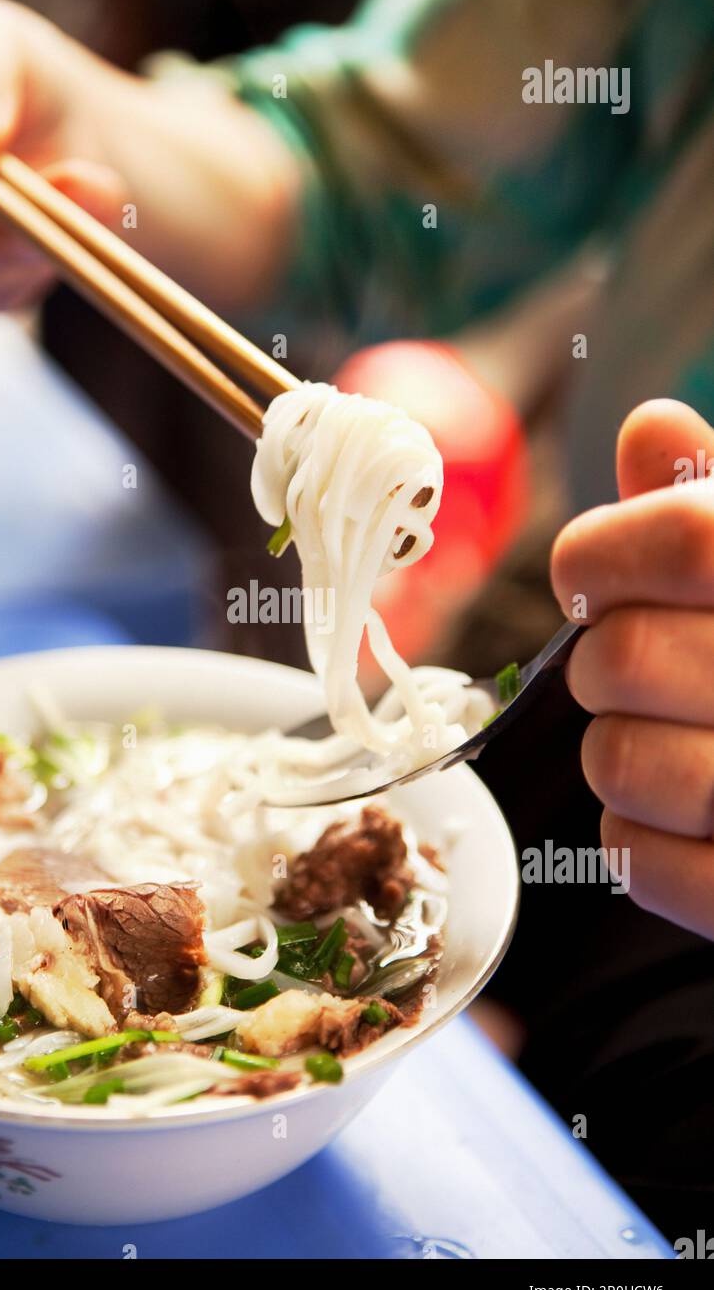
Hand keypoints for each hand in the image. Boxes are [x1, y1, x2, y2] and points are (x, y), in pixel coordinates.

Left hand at [552, 399, 713, 938]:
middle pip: (622, 659)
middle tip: (633, 667)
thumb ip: (709, 503)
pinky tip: (675, 820)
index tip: (587, 572)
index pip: (688, 542)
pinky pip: (640, 863)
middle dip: (601, 660)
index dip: (601, 552)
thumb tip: (650, 427)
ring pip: (617, 763)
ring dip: (615, 752)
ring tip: (663, 742)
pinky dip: (633, 842)